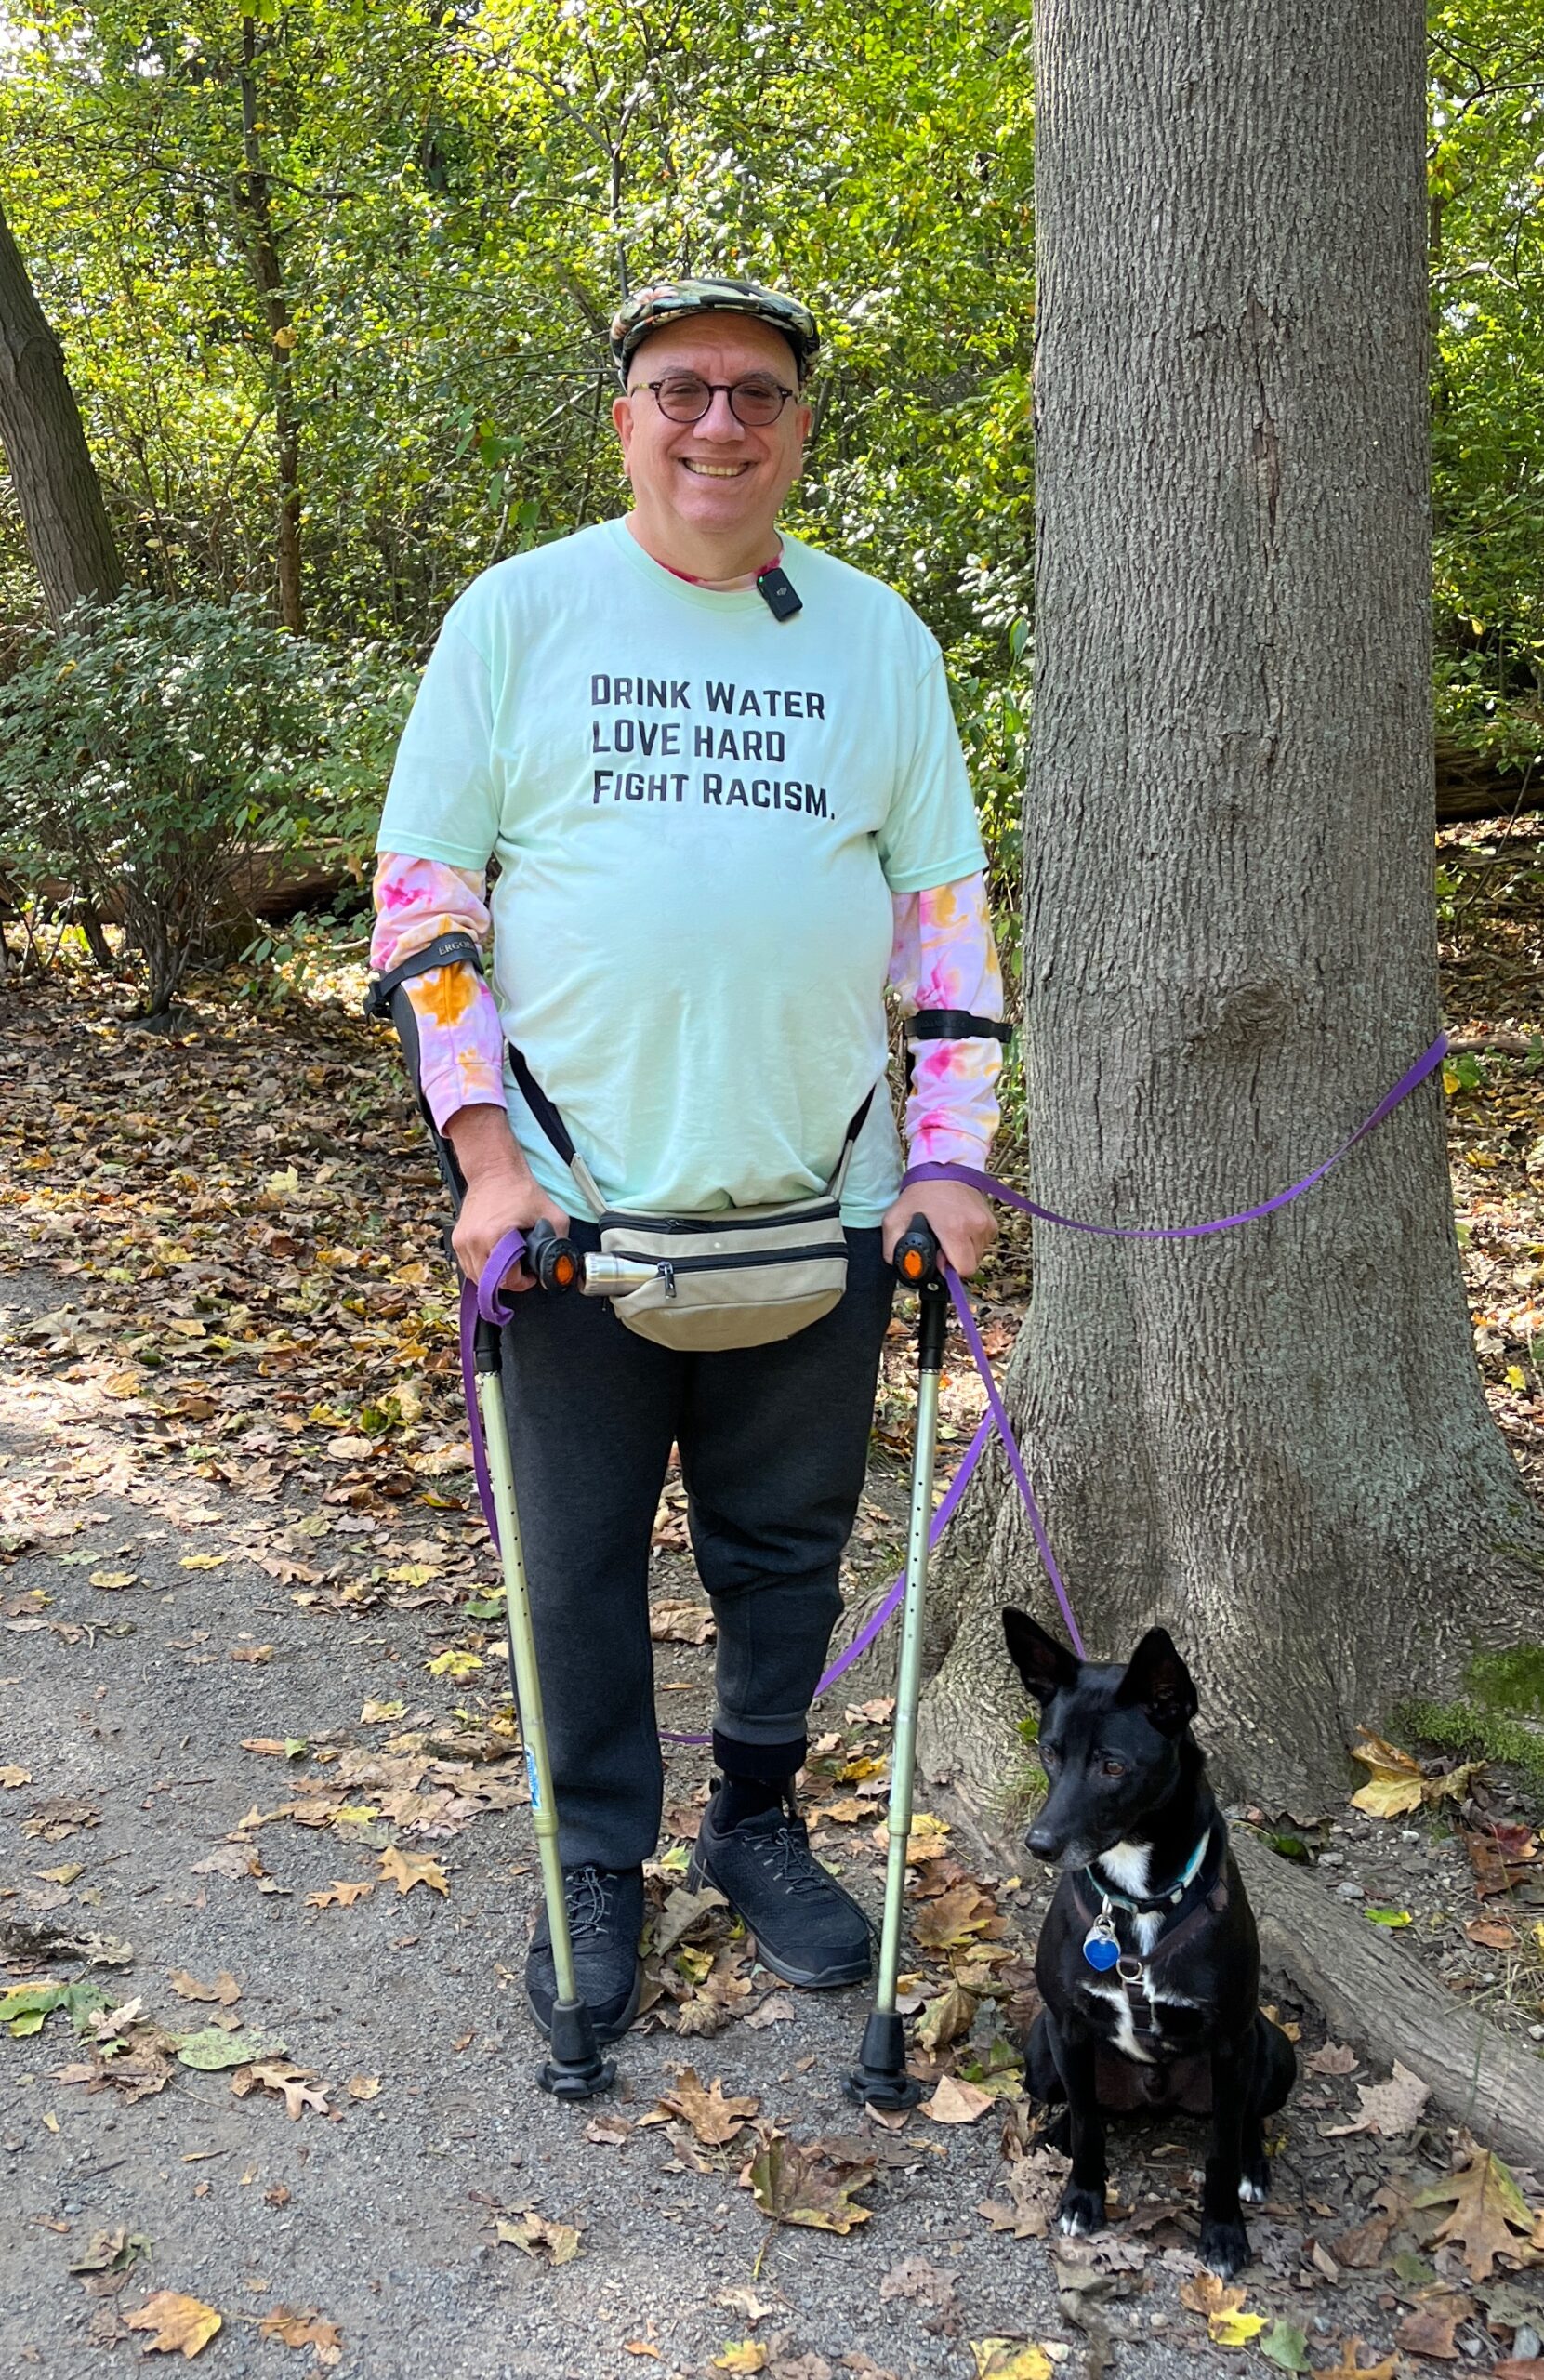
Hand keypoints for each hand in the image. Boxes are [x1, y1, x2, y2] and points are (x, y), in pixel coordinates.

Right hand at [451, 1170, 570, 1295]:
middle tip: (521, 1271)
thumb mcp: (551, 1213)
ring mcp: (462, 1241)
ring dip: (494, 1277)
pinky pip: (467, 1266)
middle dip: (509, 1281)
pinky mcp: (457, 1239)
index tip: (530, 1275)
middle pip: (489, 1283)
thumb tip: (561, 1261)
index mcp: (494, 1237)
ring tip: (509, 1265)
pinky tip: (495, 1259)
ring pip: (476, 1277)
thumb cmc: (518, 1189)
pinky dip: (482, 1268)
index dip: (523, 1282)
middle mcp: (473, 1242)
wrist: (494, 1171)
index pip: (506, 1279)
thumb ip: (559, 1239)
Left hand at [881, 1180, 996, 1277]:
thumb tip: (900, 1265)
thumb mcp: (896, 1217)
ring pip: (977, 1255)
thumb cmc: (922, 1192)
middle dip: (955, 1260)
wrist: (945, 1167)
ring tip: (950, 1233)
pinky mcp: (992, 1222)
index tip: (939, 1259)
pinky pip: (983, 1244)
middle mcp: (975, 1227)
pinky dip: (972, 1241)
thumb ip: (892, 1246)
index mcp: (954, 1229)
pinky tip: (960, 1227)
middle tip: (942, 1244)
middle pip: (970, 1265)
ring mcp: (986, 1224)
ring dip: (964, 1251)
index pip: (963, 1270)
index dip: (948, 1269)